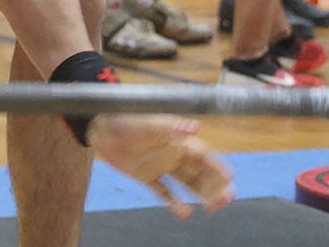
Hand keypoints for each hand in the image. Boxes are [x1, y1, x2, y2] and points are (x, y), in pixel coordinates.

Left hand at [88, 114, 234, 218]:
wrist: (99, 125)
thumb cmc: (125, 117)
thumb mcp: (148, 121)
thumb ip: (171, 125)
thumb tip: (194, 127)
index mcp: (176, 139)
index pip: (202, 154)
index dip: (216, 166)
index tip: (230, 178)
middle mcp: (172, 153)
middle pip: (199, 171)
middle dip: (214, 184)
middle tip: (227, 199)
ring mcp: (159, 165)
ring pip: (186, 182)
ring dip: (200, 194)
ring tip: (213, 207)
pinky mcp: (145, 175)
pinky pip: (163, 191)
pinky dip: (173, 202)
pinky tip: (184, 213)